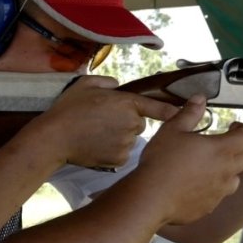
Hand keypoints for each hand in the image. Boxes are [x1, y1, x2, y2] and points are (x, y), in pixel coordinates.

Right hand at [35, 75, 179, 168]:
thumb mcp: (86, 85)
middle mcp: (132, 124)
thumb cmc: (68, 110)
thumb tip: (117, 86)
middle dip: (126, 123)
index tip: (187, 112)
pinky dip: (112, 153)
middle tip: (103, 122)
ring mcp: (127, 144)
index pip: (158, 107)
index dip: (173, 111)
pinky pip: (121, 155)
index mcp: (127, 103)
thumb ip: (107, 83)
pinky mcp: (119, 160)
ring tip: (95, 136)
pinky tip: (95, 147)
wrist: (55, 138)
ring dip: (118, 138)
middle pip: (138, 124)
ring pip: (129, 140)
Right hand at [132, 96, 242, 225]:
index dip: (242, 130)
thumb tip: (199, 99)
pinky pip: (218, 196)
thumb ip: (189, 113)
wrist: (151, 197)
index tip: (234, 127)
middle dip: (238, 149)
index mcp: (221, 149)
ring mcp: (219, 191)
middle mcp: (225, 171)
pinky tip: (198, 185)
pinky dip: (214, 189)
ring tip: (213, 167)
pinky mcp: (209, 206)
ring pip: (234, 179)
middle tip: (224, 144)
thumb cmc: (161, 162)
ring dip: (228, 171)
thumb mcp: (172, 130)